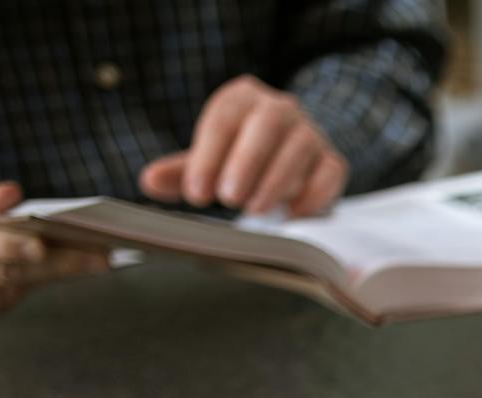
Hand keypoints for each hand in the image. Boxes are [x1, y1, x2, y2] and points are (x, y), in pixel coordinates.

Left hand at [139, 75, 348, 217]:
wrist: (290, 155)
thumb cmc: (240, 156)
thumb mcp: (207, 160)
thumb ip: (181, 171)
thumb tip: (149, 181)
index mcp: (241, 98)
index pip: (223, 120)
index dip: (207, 157)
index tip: (196, 194)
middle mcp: (280, 108)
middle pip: (266, 125)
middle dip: (246, 162)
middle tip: (228, 198)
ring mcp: (311, 133)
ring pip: (300, 148)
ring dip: (276, 181)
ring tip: (254, 210)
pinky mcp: (333, 161)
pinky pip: (329, 173)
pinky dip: (312, 196)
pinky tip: (291, 215)